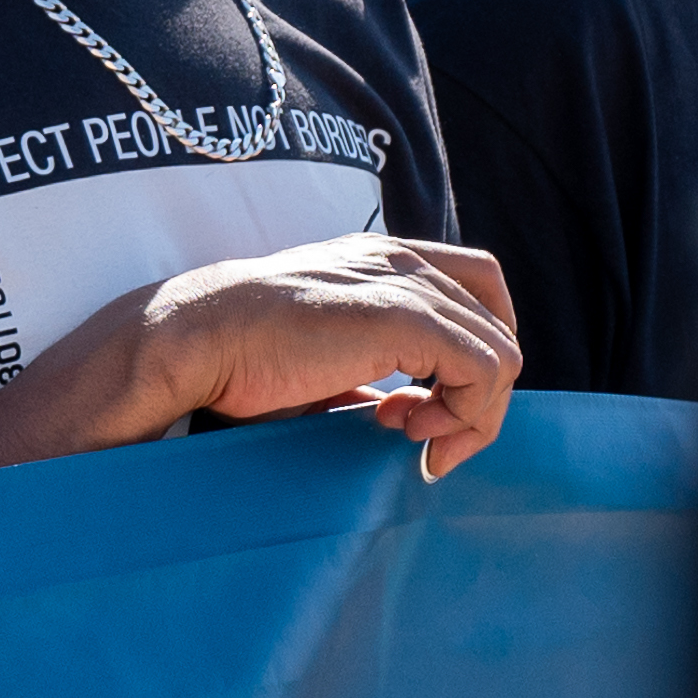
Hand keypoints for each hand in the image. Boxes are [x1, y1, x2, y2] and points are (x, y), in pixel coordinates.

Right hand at [0, 233, 523, 481]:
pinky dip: (465, 414)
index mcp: (381, 259)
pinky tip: (406, 430)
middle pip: (498, 320)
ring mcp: (405, 285)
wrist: (195, 340)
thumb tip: (401, 413)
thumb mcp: (322, 359)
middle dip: (481, 391)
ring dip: (472, 412)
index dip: (471, 352)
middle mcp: (401, 261)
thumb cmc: (238, 358)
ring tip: (413, 438)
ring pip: (502, 353)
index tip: (421, 407)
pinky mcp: (404, 318)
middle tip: (429, 437)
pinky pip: (485, 369)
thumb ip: (370, 373)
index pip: (478, 289)